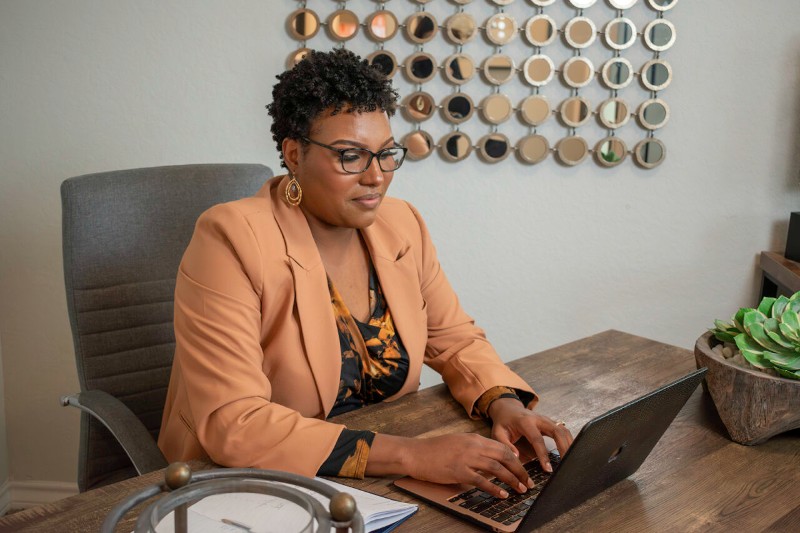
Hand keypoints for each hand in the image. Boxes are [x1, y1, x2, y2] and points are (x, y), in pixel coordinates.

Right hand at [402, 433, 533, 498]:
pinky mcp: (459, 471)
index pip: (502, 447)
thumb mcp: (458, 442)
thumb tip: (490, 458)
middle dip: (519, 470)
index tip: (523, 469)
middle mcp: (473, 446)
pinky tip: (502, 495)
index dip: (516, 459)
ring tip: (520, 489)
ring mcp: (466, 458)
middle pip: (504, 456)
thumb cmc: (434, 449)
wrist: (415, 453)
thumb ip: (475, 448)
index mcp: (474, 438)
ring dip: (512, 479)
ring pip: (497, 468)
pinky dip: (495, 488)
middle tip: (528, 481)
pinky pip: (482, 481)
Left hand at [487, 398, 573, 472]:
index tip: (548, 469)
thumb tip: (517, 457)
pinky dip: (569, 441)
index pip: (537, 439)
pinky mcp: (551, 423)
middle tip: (566, 465)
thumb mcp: (498, 433)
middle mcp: (539, 419)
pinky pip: (563, 431)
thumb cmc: (503, 422)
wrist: (508, 409)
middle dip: (564, 448)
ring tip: (571, 461)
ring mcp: (546, 420)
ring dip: (569, 444)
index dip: (543, 455)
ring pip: (563, 430)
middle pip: (557, 431)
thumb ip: (505, 444)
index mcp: (525, 422)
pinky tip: (571, 453)